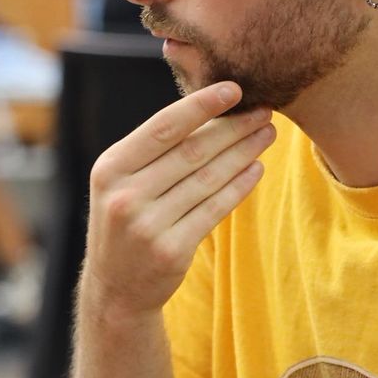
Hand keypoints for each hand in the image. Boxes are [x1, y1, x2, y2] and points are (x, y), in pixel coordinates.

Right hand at [83, 80, 274, 317]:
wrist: (116, 288)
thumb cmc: (126, 221)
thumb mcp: (121, 182)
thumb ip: (153, 150)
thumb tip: (208, 109)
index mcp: (111, 168)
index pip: (164, 128)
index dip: (201, 105)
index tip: (234, 89)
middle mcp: (125, 195)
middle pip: (192, 152)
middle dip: (233, 128)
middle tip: (264, 112)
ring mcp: (148, 225)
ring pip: (208, 179)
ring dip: (244, 154)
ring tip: (267, 136)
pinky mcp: (172, 250)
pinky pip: (214, 210)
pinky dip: (239, 187)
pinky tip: (256, 170)